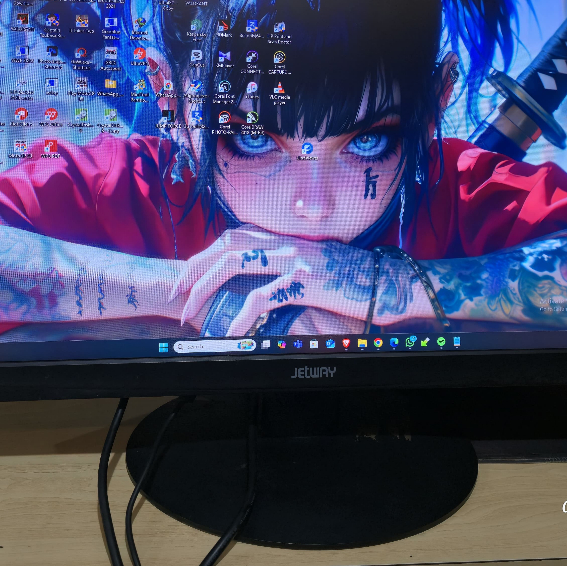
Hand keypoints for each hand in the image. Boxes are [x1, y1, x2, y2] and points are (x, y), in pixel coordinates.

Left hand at [171, 228, 424, 336]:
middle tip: (178, 292)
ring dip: (206, 289)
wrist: (388, 285)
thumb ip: (288, 265)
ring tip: (191, 313)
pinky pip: (261, 298)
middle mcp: (287, 243)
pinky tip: (228, 330)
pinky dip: (240, 315)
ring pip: (234, 265)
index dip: (207, 252)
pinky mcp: (304, 282)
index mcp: (288, 238)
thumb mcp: (316, 265)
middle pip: (227, 245)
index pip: (235, 235)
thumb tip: (261, 279)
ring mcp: (295, 260)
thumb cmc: (354, 280)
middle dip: (196, 268)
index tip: (189, 272)